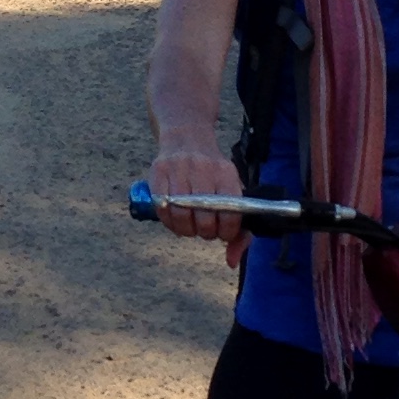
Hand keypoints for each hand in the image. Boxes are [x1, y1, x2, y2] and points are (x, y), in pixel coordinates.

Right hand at [147, 147, 249, 265]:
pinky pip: (160, 209)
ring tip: (190, 226)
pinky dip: (168, 221)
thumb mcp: (231, 190)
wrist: (186, 137)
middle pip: (205, 220)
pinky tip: (174, 218)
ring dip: (186, 230)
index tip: (223, 233)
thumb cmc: (212, 173)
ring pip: (181, 217)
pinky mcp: (158, 171)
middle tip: (205, 229)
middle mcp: (203, 169)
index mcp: (227, 173)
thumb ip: (239, 230)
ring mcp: (179, 169)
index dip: (227, 232)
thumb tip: (231, 261)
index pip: (231, 214)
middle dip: (206, 233)